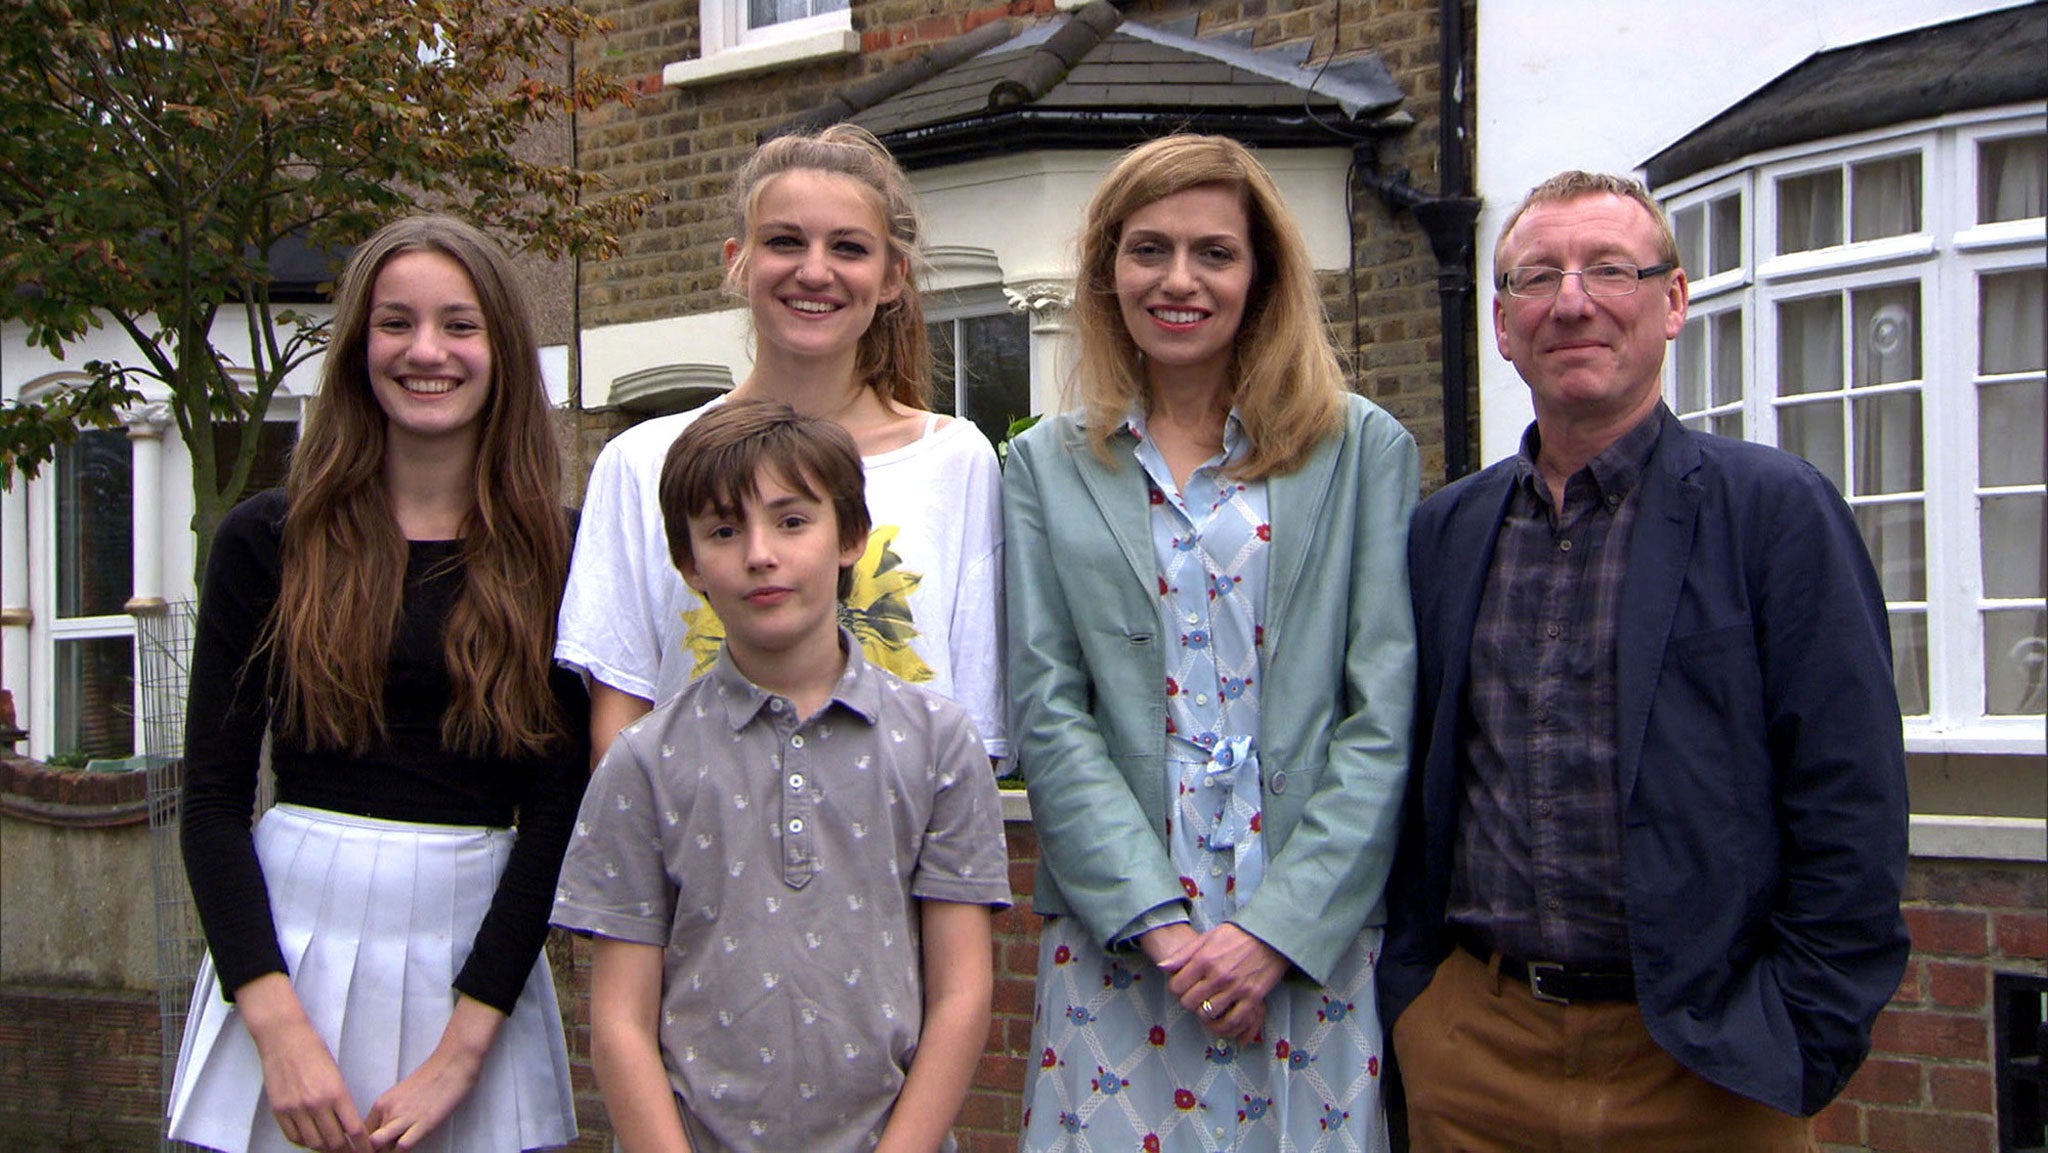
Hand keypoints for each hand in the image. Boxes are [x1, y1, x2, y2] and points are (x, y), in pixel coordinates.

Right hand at [236, 974, 371, 1151]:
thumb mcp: (336, 1073)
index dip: (362, 1145)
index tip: (367, 1151)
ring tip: (332, 1148)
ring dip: (325, 1148)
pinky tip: (311, 1139)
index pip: (353, 1129)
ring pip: (313, 1143)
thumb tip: (347, 1124)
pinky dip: (304, 1142)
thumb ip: (341, 1100)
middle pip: (334, 1142)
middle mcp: (316, 1104)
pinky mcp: (279, 1111)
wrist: (284, 1038)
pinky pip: (294, 1137)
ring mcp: (295, 1109)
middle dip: (345, 1150)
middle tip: (351, 1151)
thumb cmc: (314, 1051)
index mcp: (336, 1092)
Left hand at [364, 996, 501, 1149]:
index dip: (365, 1145)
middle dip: (372, 1151)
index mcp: (382, 1103)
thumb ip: (394, 1112)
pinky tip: (407, 1151)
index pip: (362, 1132)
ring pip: (377, 1144)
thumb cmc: (434, 1076)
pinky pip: (403, 1146)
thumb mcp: (404, 1094)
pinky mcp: (423, 1123)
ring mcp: (405, 1116)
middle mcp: (389, 1110)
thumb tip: (391, 1131)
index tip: (373, 1150)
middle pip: (368, 1140)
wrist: (453, 1062)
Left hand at [1163, 923, 1287, 1046]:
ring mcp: (1236, 989)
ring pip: (1208, 1015)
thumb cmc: (1238, 935)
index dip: (1176, 989)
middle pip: (1189, 1003)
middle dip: (1188, 1002)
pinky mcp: (1252, 998)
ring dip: (1204, 1014)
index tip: (1182, 987)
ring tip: (1207, 1007)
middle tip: (1195, 997)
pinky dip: (1224, 1026)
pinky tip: (1222, 1021)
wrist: (1270, 936)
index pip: (1177, 986)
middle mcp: (1218, 976)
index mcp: (1205, 959)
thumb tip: (1162, 967)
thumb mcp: (1208, 938)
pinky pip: (1233, 1022)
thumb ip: (1183, 954)